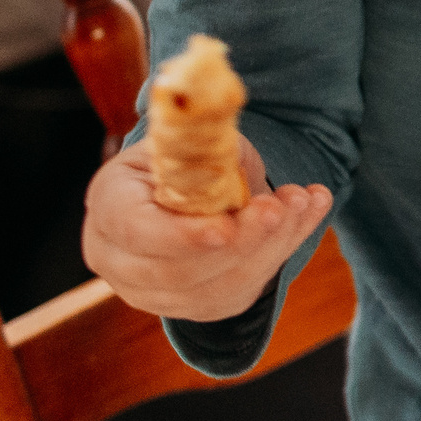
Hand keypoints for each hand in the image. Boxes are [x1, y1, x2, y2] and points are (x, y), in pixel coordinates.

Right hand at [83, 136, 331, 322]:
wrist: (197, 188)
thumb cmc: (186, 159)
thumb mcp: (189, 138)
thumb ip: (199, 140)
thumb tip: (215, 114)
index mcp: (109, 206)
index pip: (134, 232)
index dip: (179, 236)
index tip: (226, 229)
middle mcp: (122, 260)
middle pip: (180, 271)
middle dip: (242, 239)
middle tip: (284, 204)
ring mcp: (158, 293)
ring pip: (219, 286)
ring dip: (272, 244)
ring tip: (303, 199)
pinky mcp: (201, 305)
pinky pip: (247, 288)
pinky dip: (285, 249)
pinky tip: (311, 209)